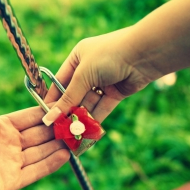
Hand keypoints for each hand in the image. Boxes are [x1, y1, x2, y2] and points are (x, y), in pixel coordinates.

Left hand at [0, 48, 69, 189]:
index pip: (28, 119)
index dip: (45, 113)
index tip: (64, 106)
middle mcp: (6, 146)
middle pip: (38, 136)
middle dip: (57, 129)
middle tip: (77, 122)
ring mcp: (8, 164)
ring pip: (40, 153)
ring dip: (59, 146)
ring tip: (78, 137)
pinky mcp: (9, 181)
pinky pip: (35, 172)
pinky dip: (51, 164)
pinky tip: (68, 154)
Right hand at [43, 28, 157, 124]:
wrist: (144, 54)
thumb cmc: (109, 55)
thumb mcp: (83, 75)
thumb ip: (68, 98)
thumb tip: (50, 117)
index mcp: (77, 58)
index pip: (60, 82)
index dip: (53, 100)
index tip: (45, 117)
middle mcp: (88, 70)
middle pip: (74, 95)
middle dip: (68, 112)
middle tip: (58, 130)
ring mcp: (103, 82)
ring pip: (88, 103)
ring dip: (81, 118)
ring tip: (72, 135)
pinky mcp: (116, 92)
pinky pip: (102, 108)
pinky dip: (95, 120)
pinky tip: (87, 132)